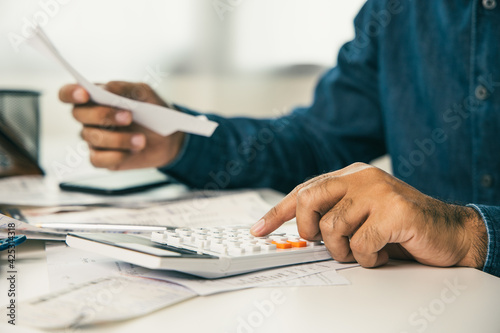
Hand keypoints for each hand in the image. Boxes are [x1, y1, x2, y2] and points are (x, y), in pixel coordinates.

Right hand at [59, 81, 185, 169]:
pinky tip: (133, 152)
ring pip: (93, 138)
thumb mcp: (145, 94)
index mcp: (94, 97)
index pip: (68, 93)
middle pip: (79, 115)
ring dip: (118, 138)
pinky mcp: (101, 158)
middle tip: (128, 117)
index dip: (70, 93)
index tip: (84, 94)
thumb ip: (127, 88)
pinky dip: (116, 156)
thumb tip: (108, 87)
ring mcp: (93, 139)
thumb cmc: (152, 111)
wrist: (168, 138)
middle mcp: (88, 118)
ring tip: (141, 140)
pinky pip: (98, 159)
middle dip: (103, 115)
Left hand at [251, 163, 487, 268]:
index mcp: (351, 175)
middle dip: (309, 230)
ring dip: (344, 251)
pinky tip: (382, 253)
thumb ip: (333, 213)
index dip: (277, 212)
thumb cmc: (400, 225)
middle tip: (322, 243)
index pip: (304, 189)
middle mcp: (362, 176)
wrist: (449, 231)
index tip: (259, 229)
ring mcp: (379, 191)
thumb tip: (298, 231)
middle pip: (309, 199)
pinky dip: (367, 258)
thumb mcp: (360, 214)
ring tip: (363, 251)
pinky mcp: (395, 210)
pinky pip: (360, 244)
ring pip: (332, 227)